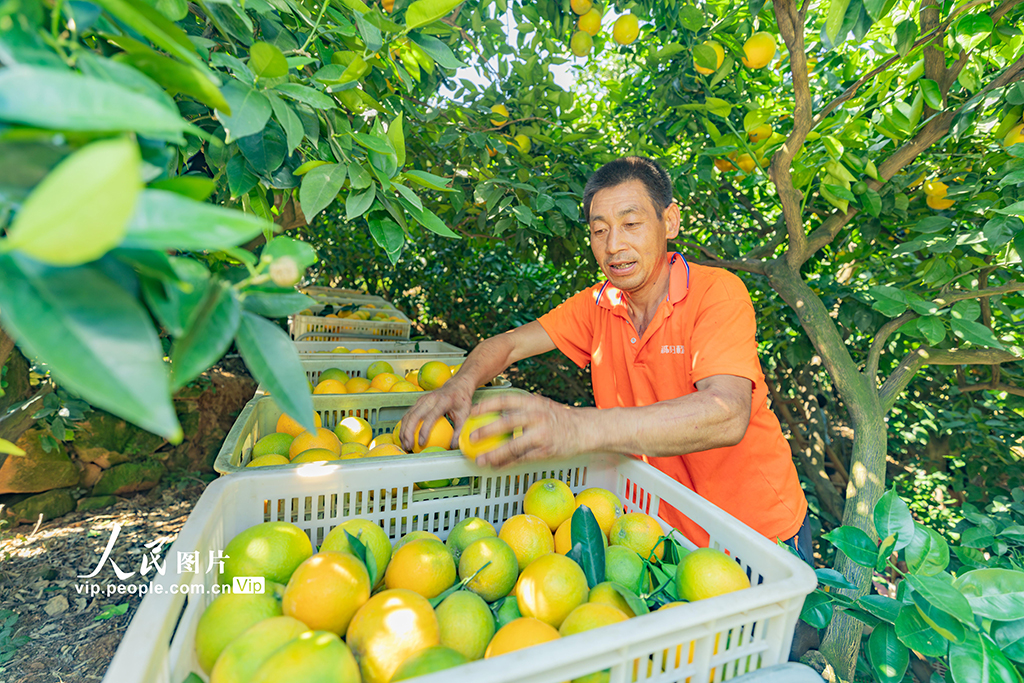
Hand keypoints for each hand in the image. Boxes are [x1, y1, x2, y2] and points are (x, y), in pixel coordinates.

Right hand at [398, 374, 475, 450]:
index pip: (430, 417)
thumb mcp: (465, 415)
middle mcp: (430, 399)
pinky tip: (405, 436)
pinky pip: (408, 414)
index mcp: (442, 401)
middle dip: (408, 432)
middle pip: (414, 415)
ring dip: (403, 430)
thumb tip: (453, 446)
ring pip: (408, 415)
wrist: (457, 385)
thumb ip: (459, 431)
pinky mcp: (418, 401)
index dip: (424, 431)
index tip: (421, 443)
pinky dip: (404, 425)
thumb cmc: (462, 401)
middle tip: (408, 446)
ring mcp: (422, 399)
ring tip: (404, 444)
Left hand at [467, 392, 593, 467]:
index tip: (472, 411)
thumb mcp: (541, 405)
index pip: (506, 400)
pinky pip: (522, 459)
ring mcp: (542, 434)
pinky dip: (507, 464)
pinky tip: (497, 466)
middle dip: (486, 430)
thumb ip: (521, 408)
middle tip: (471, 438)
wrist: (585, 429)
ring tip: (480, 460)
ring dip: (494, 454)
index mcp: (533, 402)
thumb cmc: (559, 418)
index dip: (487, 405)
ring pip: (513, 446)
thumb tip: (495, 412)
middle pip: (507, 423)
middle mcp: (537, 416)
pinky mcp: (546, 451)